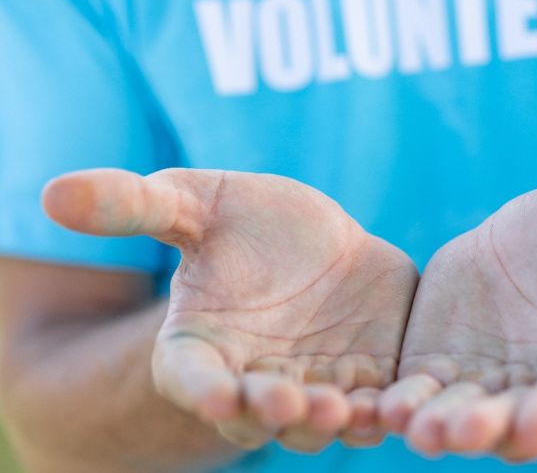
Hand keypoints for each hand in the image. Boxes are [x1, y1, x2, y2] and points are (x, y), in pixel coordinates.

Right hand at [43, 168, 417, 450]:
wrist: (310, 242)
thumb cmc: (239, 223)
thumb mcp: (193, 202)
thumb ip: (136, 204)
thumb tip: (52, 192)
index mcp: (201, 345)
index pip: (191, 376)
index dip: (201, 388)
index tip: (218, 391)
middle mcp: (255, 378)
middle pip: (262, 409)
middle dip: (278, 410)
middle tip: (297, 403)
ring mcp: (315, 383)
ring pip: (323, 417)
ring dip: (337, 421)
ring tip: (356, 412)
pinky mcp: (369, 376)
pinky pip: (379, 402)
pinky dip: (389, 408)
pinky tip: (408, 402)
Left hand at [378, 184, 536, 460]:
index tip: (532, 426)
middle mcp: (530, 386)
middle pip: (503, 416)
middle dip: (478, 426)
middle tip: (449, 435)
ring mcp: (476, 378)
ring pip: (447, 408)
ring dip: (422, 418)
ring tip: (396, 419)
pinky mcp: (431, 360)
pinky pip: (407, 383)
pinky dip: (385, 395)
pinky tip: (355, 398)